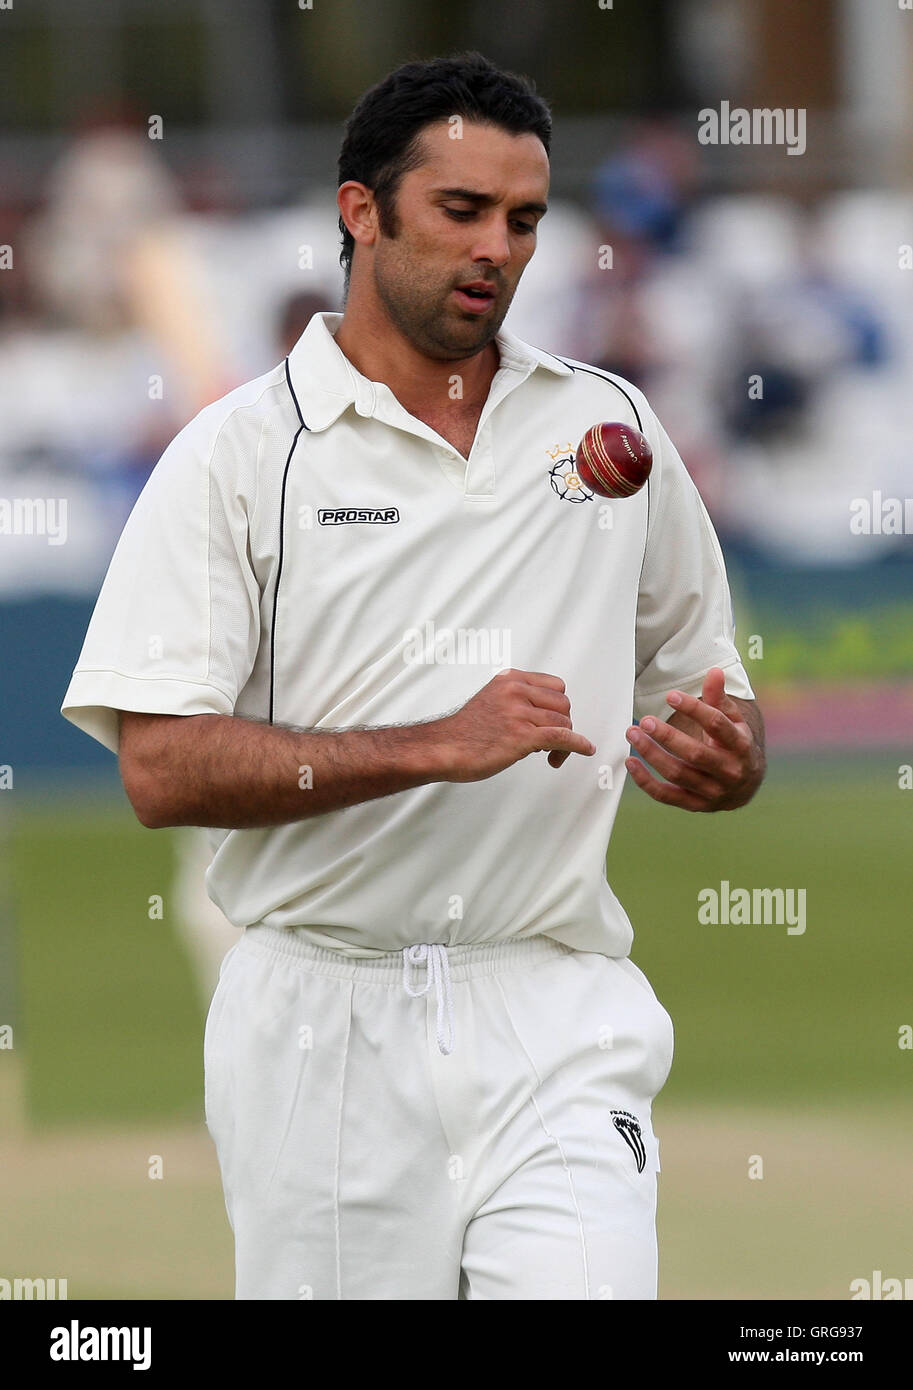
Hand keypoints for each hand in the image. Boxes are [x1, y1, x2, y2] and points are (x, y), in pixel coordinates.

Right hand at [435, 669, 595, 781]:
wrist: (444, 748)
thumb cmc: (465, 731)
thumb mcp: (492, 699)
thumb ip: (517, 699)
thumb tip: (545, 715)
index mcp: (510, 679)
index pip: (555, 686)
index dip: (558, 706)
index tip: (551, 721)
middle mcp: (516, 691)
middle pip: (563, 704)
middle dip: (562, 723)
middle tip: (550, 743)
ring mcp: (519, 713)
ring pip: (563, 722)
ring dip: (563, 742)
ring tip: (548, 755)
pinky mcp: (522, 736)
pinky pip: (562, 737)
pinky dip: (578, 744)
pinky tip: (585, 749)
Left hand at [625, 667, 764, 811]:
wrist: (745, 783)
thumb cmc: (734, 744)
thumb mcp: (733, 720)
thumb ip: (719, 698)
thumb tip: (714, 671)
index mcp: (740, 746)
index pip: (717, 725)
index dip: (694, 709)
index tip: (671, 696)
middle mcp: (729, 771)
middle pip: (695, 754)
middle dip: (667, 736)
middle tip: (645, 720)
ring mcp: (712, 791)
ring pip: (678, 774)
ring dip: (651, 755)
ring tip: (632, 734)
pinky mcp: (695, 804)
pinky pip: (666, 796)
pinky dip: (645, 782)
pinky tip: (630, 762)